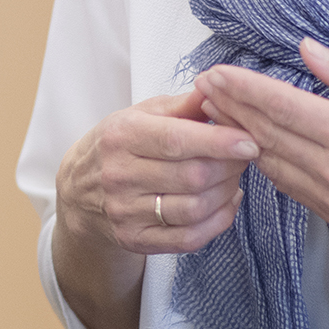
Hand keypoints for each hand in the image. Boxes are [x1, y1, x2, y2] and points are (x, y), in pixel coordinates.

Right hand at [56, 88, 257, 260]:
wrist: (78, 191)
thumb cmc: (119, 145)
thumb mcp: (141, 115)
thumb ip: (182, 106)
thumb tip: (219, 89)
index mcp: (121, 136)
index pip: (176, 140)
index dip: (218, 142)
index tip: (250, 141)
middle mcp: (119, 175)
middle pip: (192, 177)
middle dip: (230, 166)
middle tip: (245, 155)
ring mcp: (125, 212)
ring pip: (194, 208)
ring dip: (227, 193)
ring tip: (234, 177)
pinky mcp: (135, 239)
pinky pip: (189, 238)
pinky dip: (218, 221)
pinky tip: (225, 202)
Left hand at [192, 38, 328, 257]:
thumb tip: (309, 50)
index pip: (284, 108)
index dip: (245, 89)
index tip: (217, 71)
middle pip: (267, 135)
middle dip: (231, 108)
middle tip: (202, 84)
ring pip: (270, 163)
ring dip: (240, 135)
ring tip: (215, 108)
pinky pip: (286, 184)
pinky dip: (263, 159)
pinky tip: (249, 141)